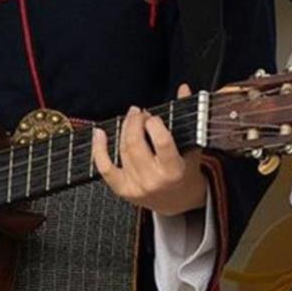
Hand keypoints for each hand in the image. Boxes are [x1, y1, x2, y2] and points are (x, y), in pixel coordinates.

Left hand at [93, 84, 208, 216]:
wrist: (179, 201)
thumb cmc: (186, 171)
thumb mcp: (191, 145)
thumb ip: (187, 115)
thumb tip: (183, 88)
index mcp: (174, 170)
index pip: (162, 142)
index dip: (154, 124)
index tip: (154, 117)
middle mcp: (154, 179)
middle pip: (136, 143)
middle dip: (135, 122)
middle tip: (139, 113)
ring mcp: (136, 186)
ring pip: (122, 150)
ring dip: (124, 128)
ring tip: (130, 119)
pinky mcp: (122, 190)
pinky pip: (105, 167)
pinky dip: (99, 149)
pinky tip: (99, 133)